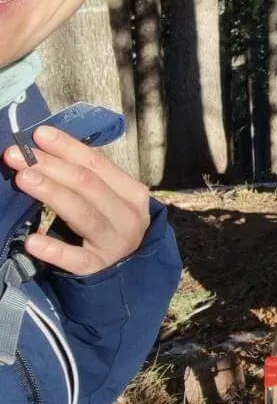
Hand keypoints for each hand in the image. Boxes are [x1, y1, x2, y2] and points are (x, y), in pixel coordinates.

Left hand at [3, 125, 149, 275]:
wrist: (129, 269)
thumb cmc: (111, 224)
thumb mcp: (111, 199)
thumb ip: (88, 180)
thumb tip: (46, 150)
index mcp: (132, 193)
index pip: (98, 164)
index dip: (68, 147)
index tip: (39, 134)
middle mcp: (128, 216)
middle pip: (87, 185)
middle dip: (51, 166)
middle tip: (18, 155)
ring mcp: (114, 243)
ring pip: (81, 214)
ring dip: (51, 193)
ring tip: (22, 178)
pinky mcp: (97, 268)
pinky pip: (74, 259)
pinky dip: (54, 250)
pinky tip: (32, 241)